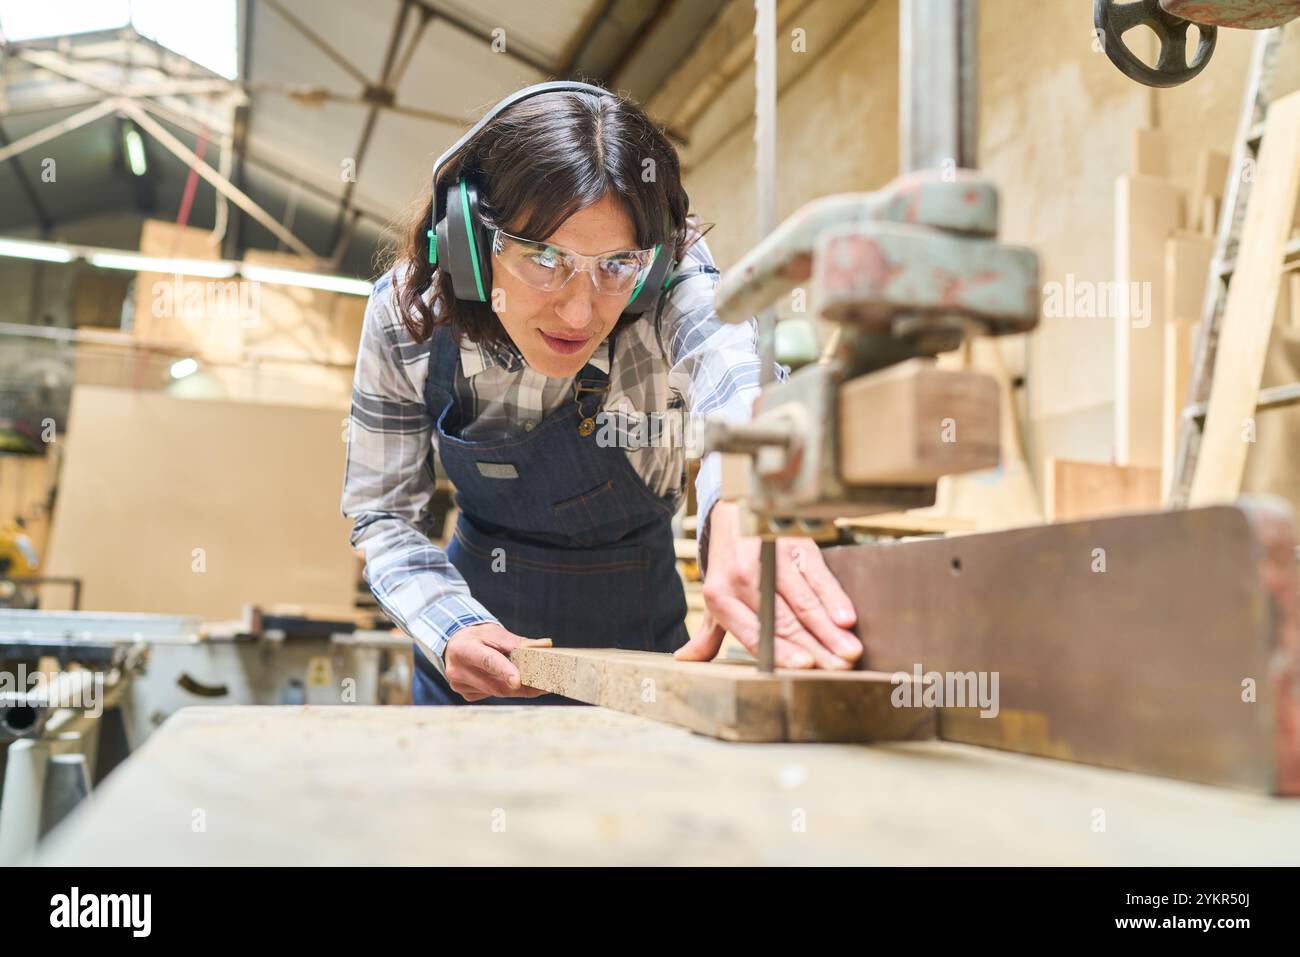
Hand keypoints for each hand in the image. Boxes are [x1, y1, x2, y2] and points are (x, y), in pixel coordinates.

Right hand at [444, 623, 552, 700]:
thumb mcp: (494, 633)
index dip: (504, 671)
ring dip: (516, 688)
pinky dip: (504, 689)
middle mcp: (457, 670)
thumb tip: (545, 645)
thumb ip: (517, 642)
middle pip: (495, 683)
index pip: (487, 661)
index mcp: (463, 649)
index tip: (518, 681)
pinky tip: (508, 680)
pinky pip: (492, 695)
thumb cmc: (477, 637)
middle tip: (544, 685)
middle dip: (522, 685)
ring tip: (532, 680)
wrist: (454, 645)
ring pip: (496, 691)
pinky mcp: (465, 695)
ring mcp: (459, 686)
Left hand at [675, 501, 860, 668]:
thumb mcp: (716, 597)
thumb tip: (686, 661)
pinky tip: (846, 617)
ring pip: (804, 600)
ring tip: (850, 651)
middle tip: (839, 666)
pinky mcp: (794, 544)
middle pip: (784, 619)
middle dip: (815, 645)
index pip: (754, 631)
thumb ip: (707, 634)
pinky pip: (816, 575)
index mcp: (720, 597)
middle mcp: (742, 577)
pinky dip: (833, 597)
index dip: (780, 649)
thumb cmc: (729, 566)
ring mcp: (770, 559)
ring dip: (829, 628)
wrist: (736, 511)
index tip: (804, 665)